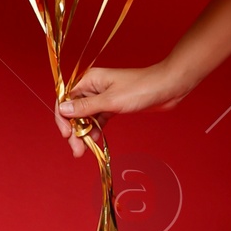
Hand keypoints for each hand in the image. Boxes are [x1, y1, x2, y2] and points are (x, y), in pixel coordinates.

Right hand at [55, 61, 190, 157]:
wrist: (167, 88)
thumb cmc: (141, 88)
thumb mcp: (111, 101)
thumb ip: (86, 107)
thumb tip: (63, 109)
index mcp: (89, 80)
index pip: (66, 99)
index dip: (63, 118)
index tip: (67, 135)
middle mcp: (93, 87)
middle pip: (74, 111)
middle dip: (74, 131)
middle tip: (77, 150)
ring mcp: (103, 97)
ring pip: (86, 118)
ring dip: (83, 133)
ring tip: (83, 150)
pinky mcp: (114, 106)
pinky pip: (98, 120)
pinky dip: (95, 131)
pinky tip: (95, 141)